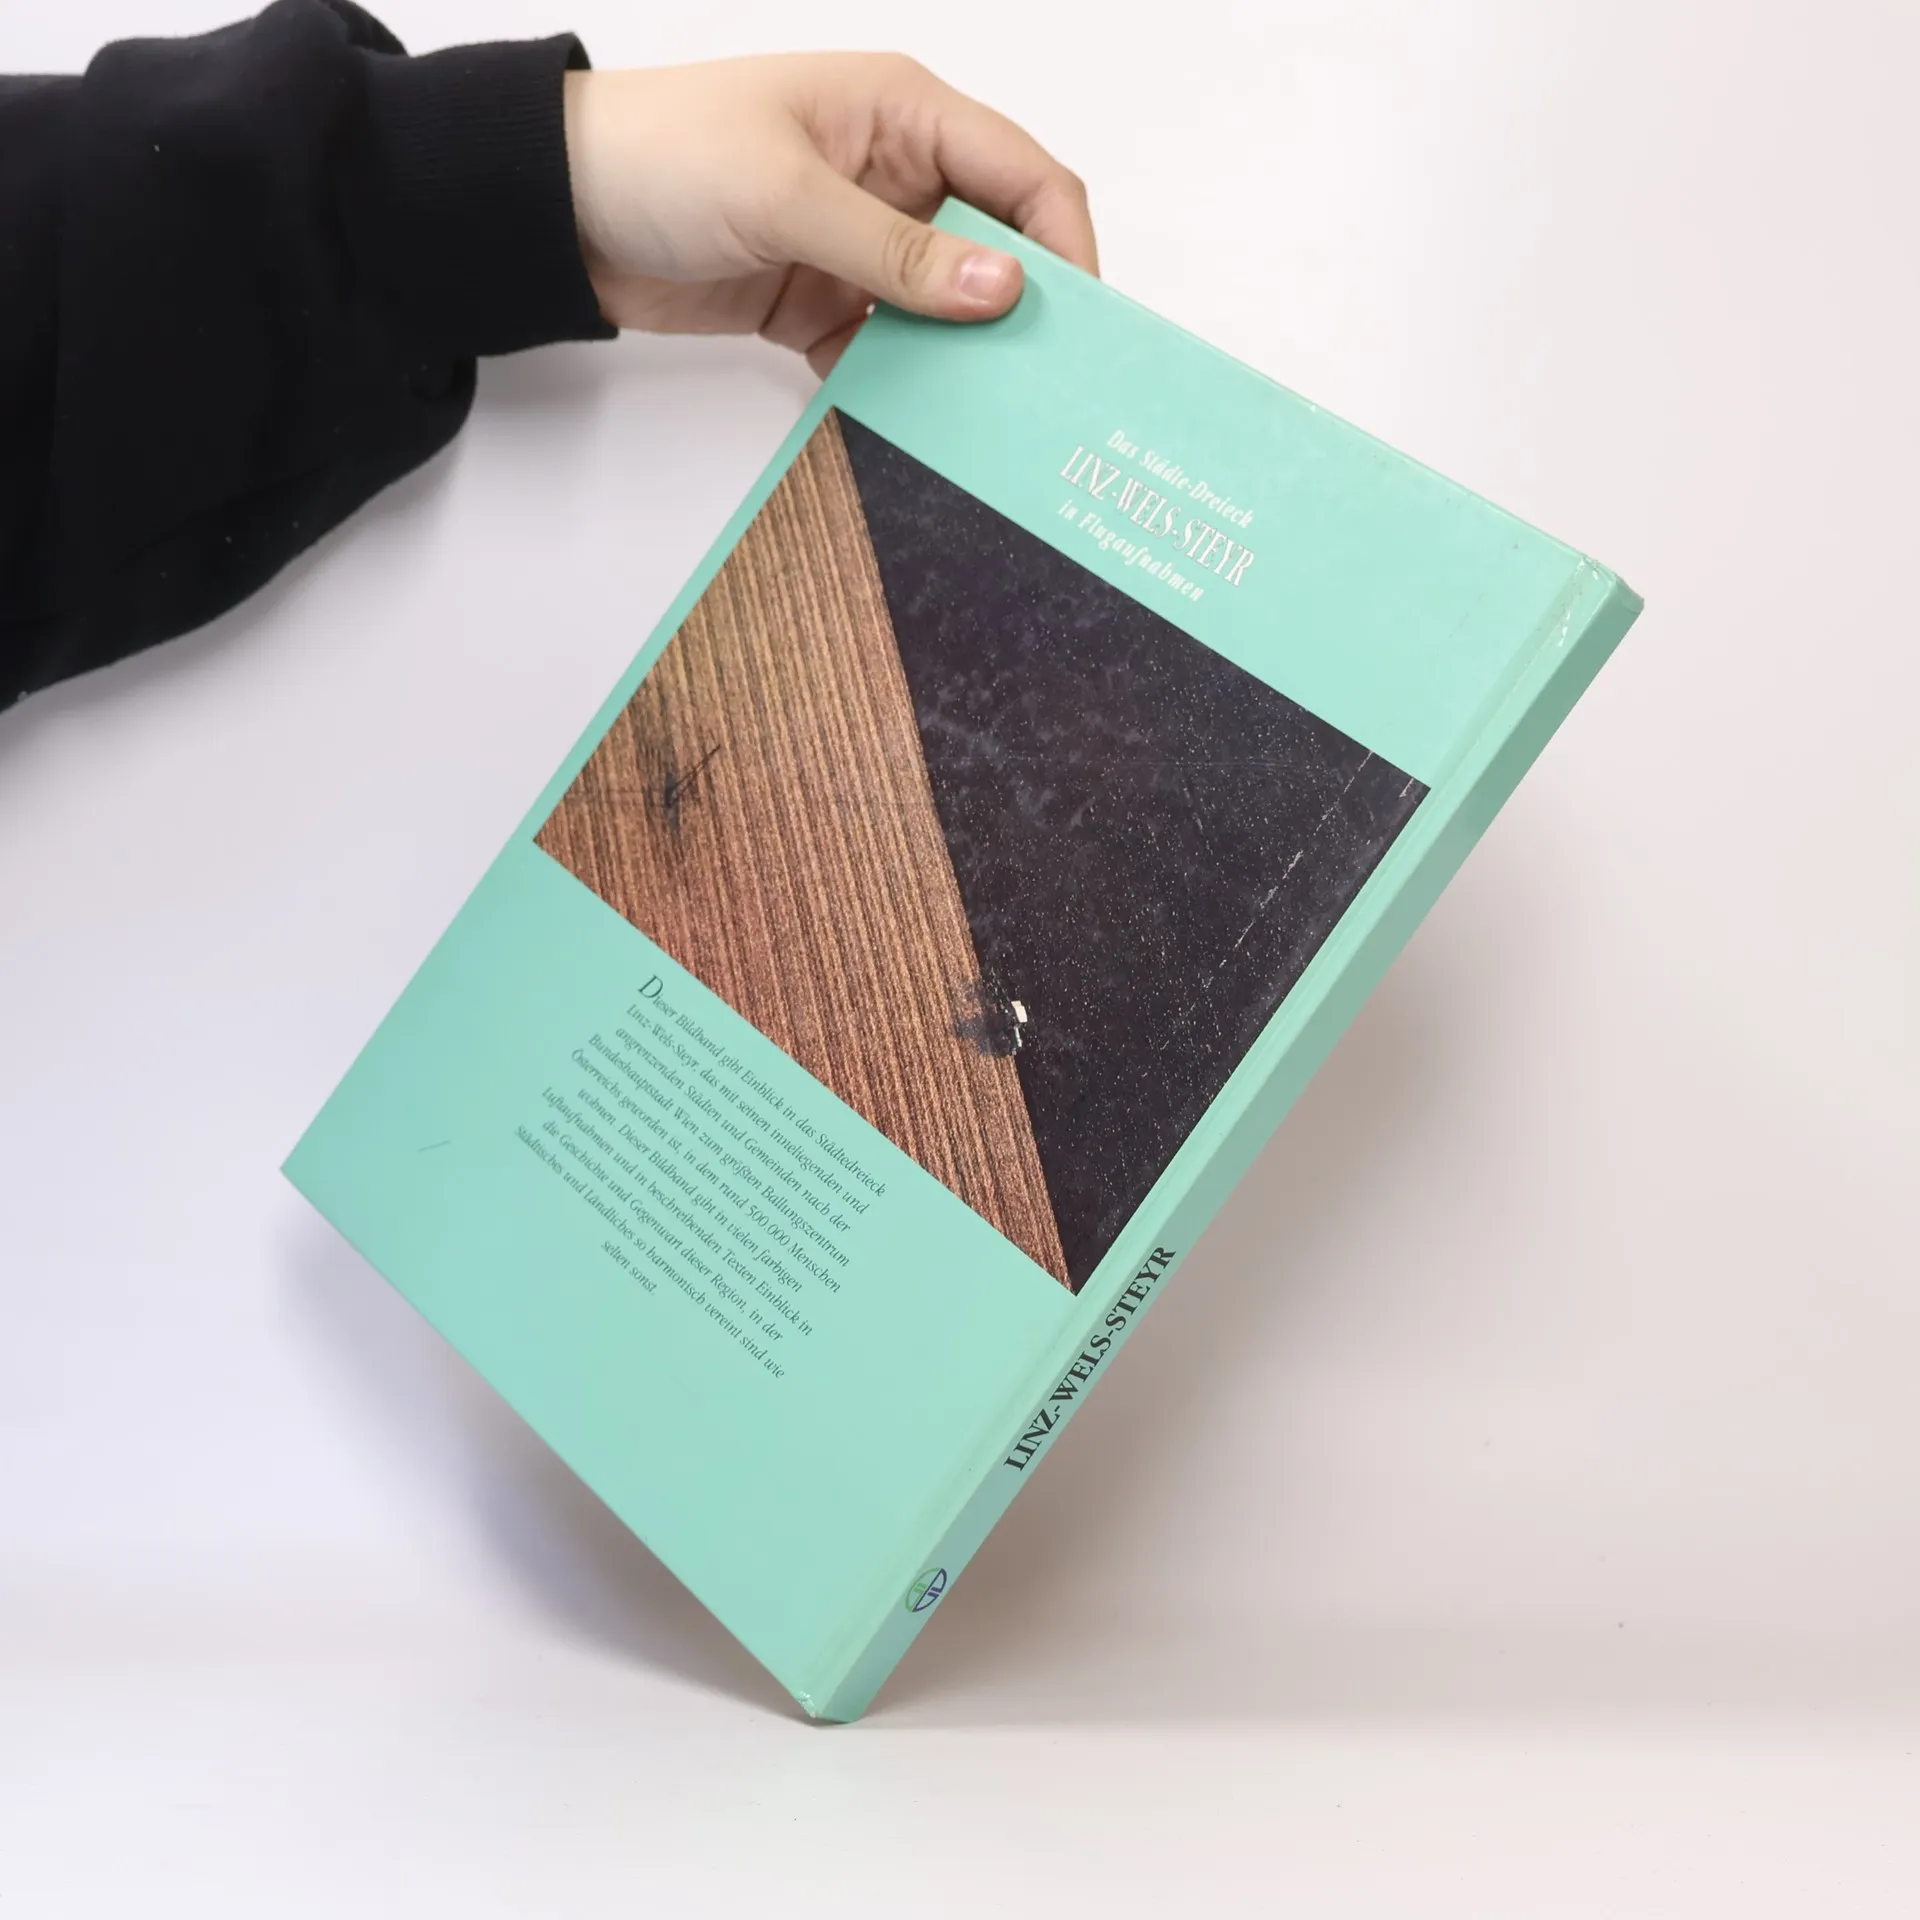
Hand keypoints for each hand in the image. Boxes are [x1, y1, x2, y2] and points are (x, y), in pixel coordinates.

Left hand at [562, 55, 1096, 373]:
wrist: (559, 211)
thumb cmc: (665, 156)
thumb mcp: (790, 197)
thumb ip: (898, 250)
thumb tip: (1004, 291)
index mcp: (903, 116)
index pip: (1024, 175)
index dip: (1065, 245)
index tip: (1083, 327)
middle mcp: (895, 177)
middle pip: (993, 251)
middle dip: (1019, 317)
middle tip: (1045, 391)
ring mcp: (858, 247)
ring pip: (940, 315)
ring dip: (957, 364)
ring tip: (983, 426)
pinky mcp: (820, 305)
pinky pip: (882, 356)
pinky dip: (893, 392)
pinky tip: (905, 431)